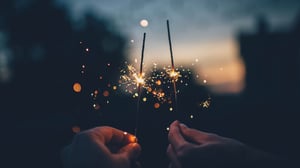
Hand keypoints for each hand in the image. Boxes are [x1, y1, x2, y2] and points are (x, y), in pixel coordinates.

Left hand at [61, 126, 140, 167]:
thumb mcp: (121, 163)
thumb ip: (129, 152)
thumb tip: (134, 147)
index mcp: (87, 138)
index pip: (110, 131)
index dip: (125, 137)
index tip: (135, 143)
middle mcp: (75, 146)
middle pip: (103, 142)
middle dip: (119, 150)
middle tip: (133, 156)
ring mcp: (71, 159)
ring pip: (96, 153)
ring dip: (113, 158)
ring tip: (128, 165)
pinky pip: (90, 162)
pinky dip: (102, 163)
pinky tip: (114, 167)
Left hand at [167, 120, 281, 167]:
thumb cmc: (232, 154)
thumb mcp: (211, 139)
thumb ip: (192, 133)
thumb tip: (181, 127)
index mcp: (187, 154)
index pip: (173, 137)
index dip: (174, 127)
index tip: (176, 122)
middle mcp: (183, 167)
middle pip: (170, 150)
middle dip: (175, 139)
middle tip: (183, 130)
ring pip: (174, 161)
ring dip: (178, 151)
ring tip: (189, 143)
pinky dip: (183, 162)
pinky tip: (192, 156)